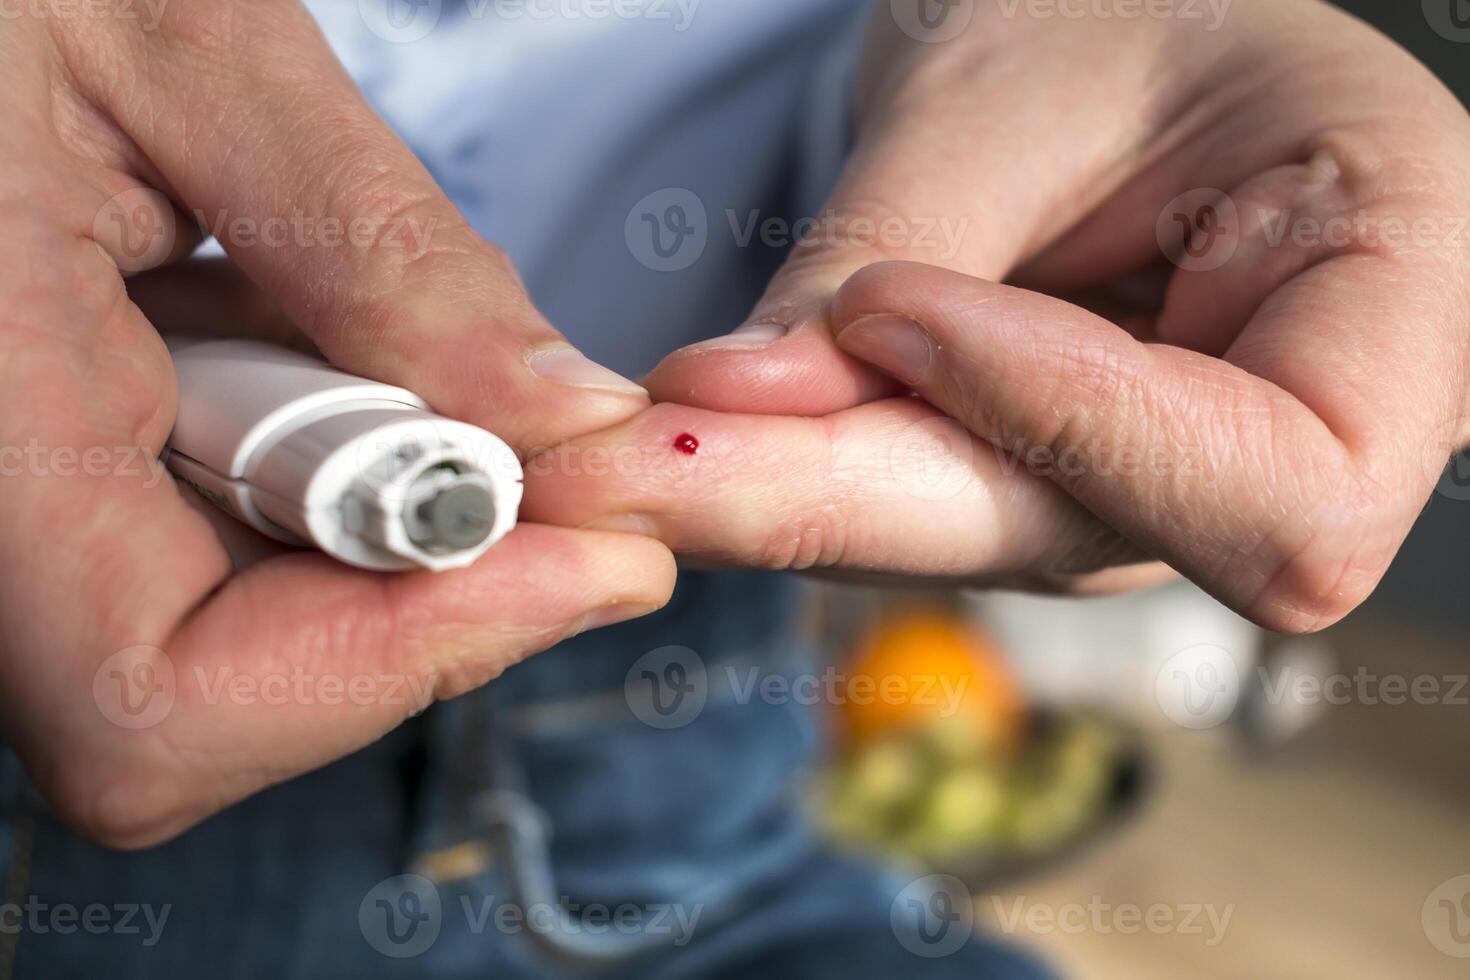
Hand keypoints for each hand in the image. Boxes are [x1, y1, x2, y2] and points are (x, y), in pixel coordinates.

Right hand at [0, 1, 672, 846]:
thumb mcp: (186, 48)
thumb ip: (381, 251)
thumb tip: (568, 420)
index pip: (158, 701)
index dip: (395, 663)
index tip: (586, 562)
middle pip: (226, 685)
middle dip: (425, 583)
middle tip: (555, 455)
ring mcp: (10, 499)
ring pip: (227, 621)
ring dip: (377, 512)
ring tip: (407, 356)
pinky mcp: (39, 465)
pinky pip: (196, 538)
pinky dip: (314, 465)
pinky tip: (316, 341)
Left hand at [528, 0, 1469, 630]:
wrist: (1099, 29)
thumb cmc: (1112, 9)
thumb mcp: (1010, 84)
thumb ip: (889, 249)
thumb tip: (727, 408)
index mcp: (1401, 291)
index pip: (1278, 487)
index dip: (1074, 425)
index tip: (889, 307)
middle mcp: (1290, 431)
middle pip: (1084, 537)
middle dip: (844, 498)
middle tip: (627, 467)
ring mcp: (1156, 479)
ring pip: (969, 540)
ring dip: (781, 502)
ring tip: (614, 456)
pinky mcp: (1039, 487)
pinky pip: (911, 509)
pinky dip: (783, 480)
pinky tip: (664, 452)